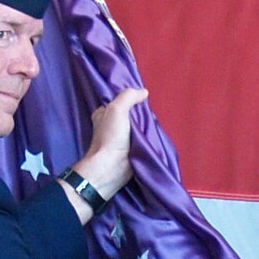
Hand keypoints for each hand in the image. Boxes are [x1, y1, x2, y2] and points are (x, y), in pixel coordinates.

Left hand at [70, 86, 149, 202]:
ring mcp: (121, 138)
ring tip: (155, 125)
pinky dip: (148, 138)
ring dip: (147, 126)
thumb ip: (128, 96)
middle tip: (151, 115)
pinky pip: (143, 139)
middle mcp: (111, 125)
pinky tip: (154, 136)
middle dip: (142, 114)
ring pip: (139, 127)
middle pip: (131, 114)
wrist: (112, 166)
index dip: (132, 99)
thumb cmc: (111, 136)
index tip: (143, 99)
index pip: (120, 101)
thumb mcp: (117, 109)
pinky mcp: (130, 150)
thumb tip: (144, 92)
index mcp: (104, 113)